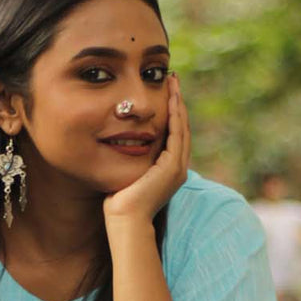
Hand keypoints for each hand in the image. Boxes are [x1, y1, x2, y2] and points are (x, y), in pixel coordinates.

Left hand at [103, 72, 189, 224]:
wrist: (125, 220)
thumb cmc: (119, 203)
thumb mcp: (127, 174)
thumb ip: (130, 159)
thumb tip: (119, 145)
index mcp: (168, 170)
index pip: (173, 135)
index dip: (170, 112)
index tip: (164, 92)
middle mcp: (177, 168)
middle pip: (181, 127)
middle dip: (177, 103)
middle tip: (172, 80)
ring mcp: (177, 168)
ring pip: (182, 128)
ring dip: (178, 104)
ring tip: (173, 83)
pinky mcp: (173, 167)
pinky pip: (177, 134)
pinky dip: (175, 115)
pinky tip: (171, 99)